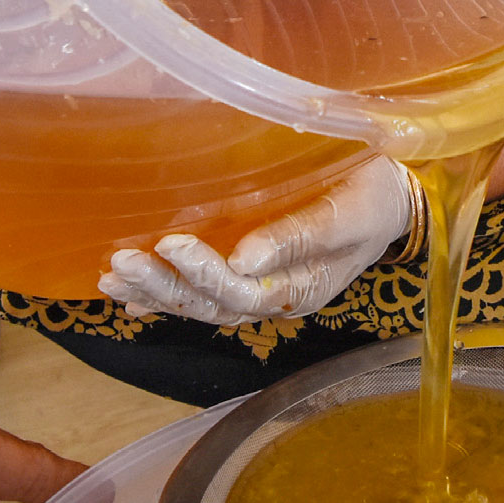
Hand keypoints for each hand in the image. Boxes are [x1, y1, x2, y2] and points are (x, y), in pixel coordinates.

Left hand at [100, 157, 415, 323]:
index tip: (169, 242)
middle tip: (120, 265)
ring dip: (155, 293)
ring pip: (200, 302)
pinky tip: (131, 299)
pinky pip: (203, 292)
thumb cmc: (372, 200)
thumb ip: (298, 237)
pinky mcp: (252, 271)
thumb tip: (244, 258)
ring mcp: (260, 288)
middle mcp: (273, 297)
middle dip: (162, 286)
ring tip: (111, 278)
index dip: (202, 271)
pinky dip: (167, 296)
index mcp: (298, 290)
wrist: (392, 197)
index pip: (239, 291)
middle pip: (209, 305)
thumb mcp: (345, 215)